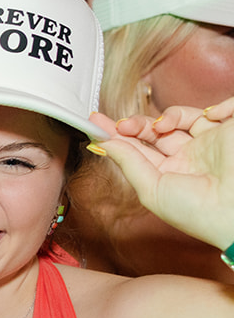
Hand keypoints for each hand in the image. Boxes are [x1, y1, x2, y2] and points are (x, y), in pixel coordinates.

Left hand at [92, 98, 233, 249]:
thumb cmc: (197, 212)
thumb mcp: (151, 189)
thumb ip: (128, 163)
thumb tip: (104, 143)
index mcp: (170, 173)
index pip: (140, 148)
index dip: (119, 135)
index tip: (96, 123)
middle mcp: (189, 156)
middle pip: (157, 129)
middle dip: (137, 124)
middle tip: (123, 125)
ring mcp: (210, 142)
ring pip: (185, 115)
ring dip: (170, 114)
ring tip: (162, 125)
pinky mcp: (232, 130)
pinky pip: (225, 107)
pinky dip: (219, 106)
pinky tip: (209, 116)